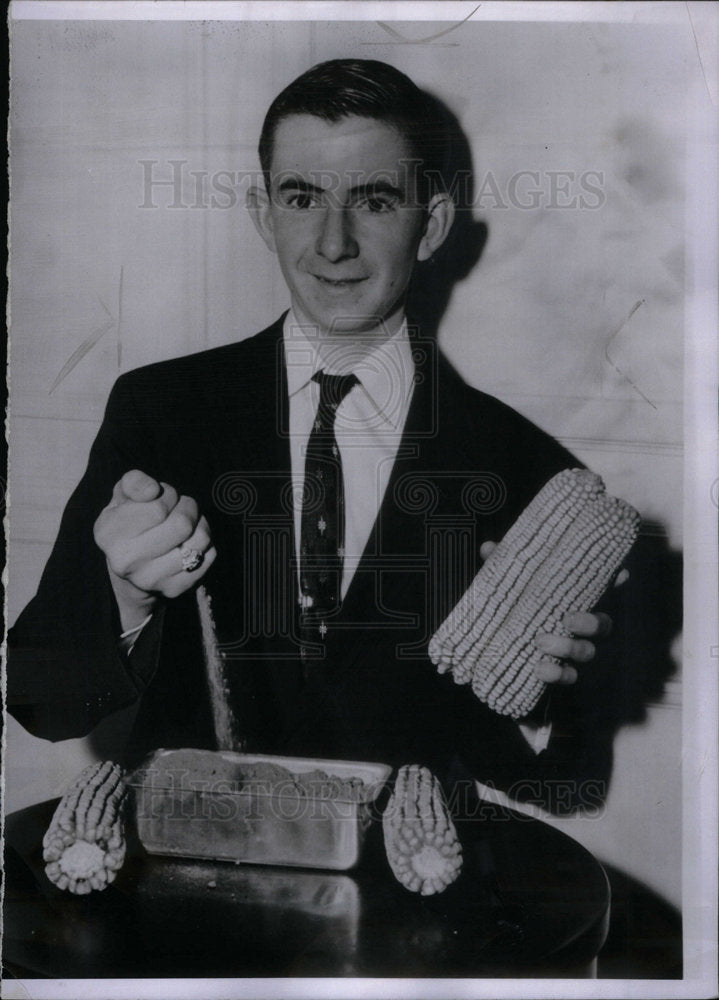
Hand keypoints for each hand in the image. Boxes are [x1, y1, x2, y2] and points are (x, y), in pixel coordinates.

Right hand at [94, 470, 215, 630]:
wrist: (131, 563)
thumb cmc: (130, 519)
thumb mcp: (123, 494)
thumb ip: (134, 482)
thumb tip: (151, 490)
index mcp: (108, 534)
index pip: (158, 507)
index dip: (168, 494)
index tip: (161, 497)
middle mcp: (125, 561)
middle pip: (182, 524)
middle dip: (188, 507)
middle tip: (181, 506)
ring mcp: (149, 580)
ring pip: (199, 541)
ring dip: (200, 524)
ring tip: (188, 523)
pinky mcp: (173, 590)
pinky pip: (208, 557)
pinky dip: (207, 544)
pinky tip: (190, 541)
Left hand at [479, 540, 619, 687]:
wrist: (498, 650)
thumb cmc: (515, 605)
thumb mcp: (510, 585)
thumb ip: (503, 566)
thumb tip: (488, 548)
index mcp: (575, 600)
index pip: (603, 589)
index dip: (616, 581)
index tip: (621, 574)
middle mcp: (583, 626)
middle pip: (603, 625)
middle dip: (590, 622)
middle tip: (567, 619)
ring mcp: (576, 651)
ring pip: (587, 652)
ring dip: (568, 647)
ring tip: (541, 642)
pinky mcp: (563, 673)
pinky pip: (569, 677)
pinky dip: (557, 674)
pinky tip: (540, 668)